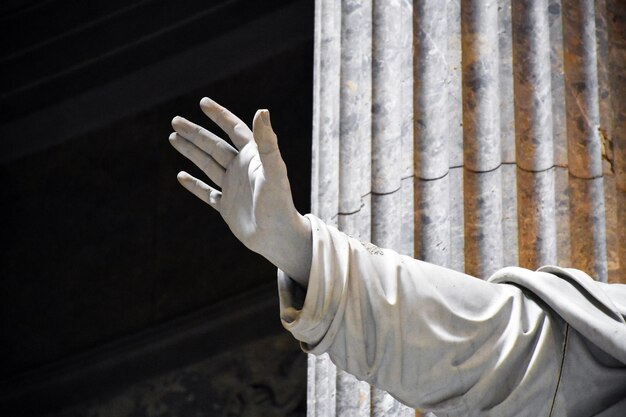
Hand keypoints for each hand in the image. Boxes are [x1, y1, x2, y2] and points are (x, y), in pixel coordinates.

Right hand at [169, 98, 310, 285]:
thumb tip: (262, 110)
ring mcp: (233, 188)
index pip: (234, 129)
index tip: (202, 102)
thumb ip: (267, 142)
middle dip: (195, 133)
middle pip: (214, 146)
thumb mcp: (273, 170)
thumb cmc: (279, 203)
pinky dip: (194, 185)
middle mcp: (242, 170)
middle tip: (175, 121)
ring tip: (173, 138)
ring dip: (191, 152)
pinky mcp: (227, 207)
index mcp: (253, 157)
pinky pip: (207, 193)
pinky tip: (181, 177)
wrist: (278, 237)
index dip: (219, 116)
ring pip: (207, 165)